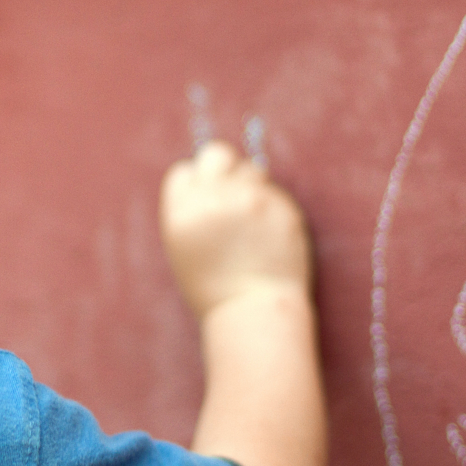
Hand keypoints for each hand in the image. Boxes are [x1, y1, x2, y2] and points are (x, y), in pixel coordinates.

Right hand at [159, 140, 310, 320]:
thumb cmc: (214, 287)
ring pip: (250, 169)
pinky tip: (269, 235)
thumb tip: (209, 174)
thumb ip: (192, 209)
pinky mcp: (282, 207)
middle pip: (216, 154)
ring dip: (250, 186)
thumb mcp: (184, 247)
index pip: (185, 171)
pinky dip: (272, 208)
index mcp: (183, 211)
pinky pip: (274, 193)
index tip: (204, 201)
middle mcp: (216, 199)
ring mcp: (252, 200)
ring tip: (251, 221)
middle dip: (222, 167)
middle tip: (229, 191)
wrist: (253, 311)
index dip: (195, 185)